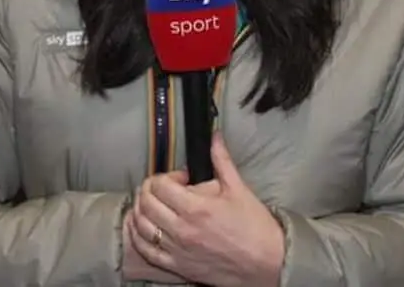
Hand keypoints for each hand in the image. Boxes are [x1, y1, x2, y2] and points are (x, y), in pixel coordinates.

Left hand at [129, 133, 284, 286]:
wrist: (267, 262)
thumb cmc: (255, 226)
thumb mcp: (239, 188)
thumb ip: (221, 160)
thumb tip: (214, 136)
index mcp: (196, 207)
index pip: (160, 185)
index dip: (165, 175)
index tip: (180, 178)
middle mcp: (181, 229)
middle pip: (146, 203)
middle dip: (149, 189)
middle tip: (162, 187)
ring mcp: (176, 249)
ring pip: (141, 225)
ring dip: (139, 209)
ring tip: (150, 203)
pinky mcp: (176, 266)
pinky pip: (146, 251)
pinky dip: (136, 235)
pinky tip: (140, 226)